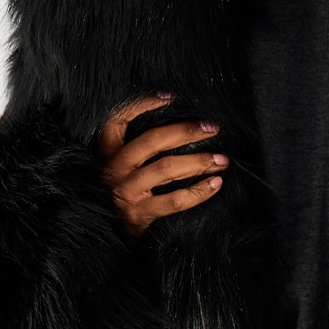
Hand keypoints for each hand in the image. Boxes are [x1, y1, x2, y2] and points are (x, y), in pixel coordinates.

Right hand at [97, 92, 229, 237]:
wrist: (107, 233)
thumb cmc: (121, 193)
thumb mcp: (119, 167)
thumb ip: (136, 149)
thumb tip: (182, 128)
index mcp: (107, 152)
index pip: (119, 118)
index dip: (143, 104)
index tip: (170, 96)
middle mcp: (114, 169)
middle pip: (152, 141)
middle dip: (186, 131)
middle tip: (212, 128)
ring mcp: (126, 191)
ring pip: (167, 168)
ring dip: (199, 161)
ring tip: (221, 159)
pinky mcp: (140, 213)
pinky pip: (175, 200)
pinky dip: (199, 191)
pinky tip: (215, 184)